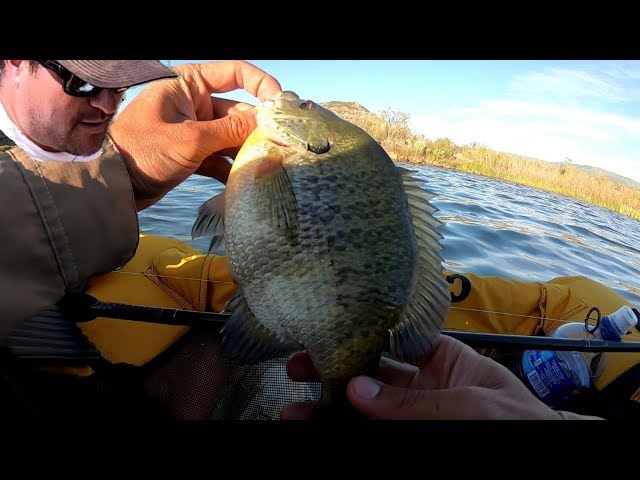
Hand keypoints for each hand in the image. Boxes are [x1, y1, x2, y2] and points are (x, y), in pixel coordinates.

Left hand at [108, 60, 281, 209]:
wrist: (113, 187)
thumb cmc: (143, 151)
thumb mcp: (191, 139)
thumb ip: (231, 130)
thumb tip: (267, 123)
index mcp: (189, 84)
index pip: (235, 73)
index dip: (262, 84)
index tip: (280, 106)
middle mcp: (194, 103)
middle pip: (238, 109)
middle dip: (257, 128)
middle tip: (279, 146)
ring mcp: (194, 130)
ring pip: (232, 136)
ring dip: (247, 151)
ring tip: (267, 166)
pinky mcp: (193, 155)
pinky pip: (221, 157)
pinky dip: (232, 168)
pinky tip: (245, 182)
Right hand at [281, 334, 562, 419]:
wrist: (542, 461)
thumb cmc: (521, 424)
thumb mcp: (471, 404)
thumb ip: (414, 400)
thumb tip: (358, 389)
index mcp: (444, 361)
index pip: (393, 339)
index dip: (358, 334)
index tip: (326, 332)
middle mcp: (422, 388)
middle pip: (367, 375)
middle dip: (332, 370)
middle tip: (295, 368)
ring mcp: (412, 416)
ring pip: (361, 408)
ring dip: (325, 408)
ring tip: (290, 412)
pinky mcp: (405, 437)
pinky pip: (369, 429)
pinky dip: (341, 426)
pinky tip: (315, 425)